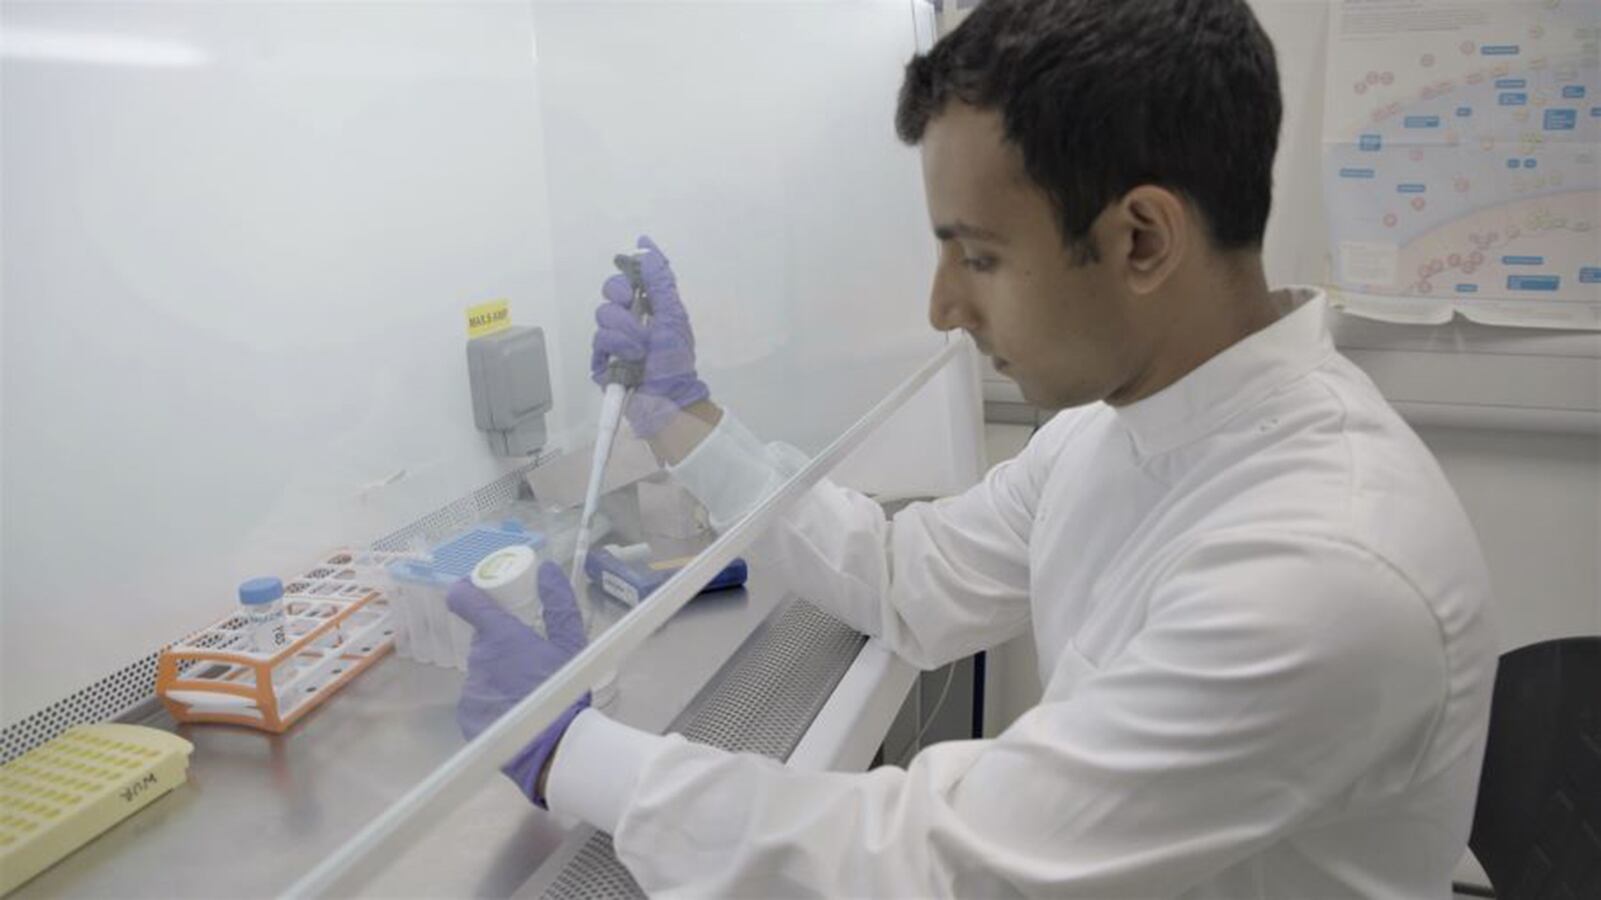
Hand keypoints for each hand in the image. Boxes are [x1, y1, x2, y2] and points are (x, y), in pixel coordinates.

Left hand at [448, 562, 589, 807]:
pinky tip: (514, 711)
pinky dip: (492, 701)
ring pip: (481, 671)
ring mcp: (470, 687)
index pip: (466, 600)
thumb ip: (559, 604)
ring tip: (526, 691)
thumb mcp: (572, 644)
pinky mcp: (466, 714)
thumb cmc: (566, 690)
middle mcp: (478, 657)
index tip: (473, 592)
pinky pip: (478, 699)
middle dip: (501, 645)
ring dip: (498, 675)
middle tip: (528, 659)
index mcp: (501, 635)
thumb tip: (547, 569)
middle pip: (483, 641)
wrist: (555, 746)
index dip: (466, 592)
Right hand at [591, 235, 710, 437]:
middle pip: (611, 289)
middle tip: (639, 318)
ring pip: (603, 314)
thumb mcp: (672, 316)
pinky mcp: (601, 357)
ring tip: (640, 350)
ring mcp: (614, 337)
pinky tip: (627, 361)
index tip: (636, 275)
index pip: (632, 274)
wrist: (665, 399)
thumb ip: (659, 281)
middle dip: (624, 301)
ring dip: (625, 333)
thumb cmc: (674, 360)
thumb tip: (646, 247)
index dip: (630, 268)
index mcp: (649, 304)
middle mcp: (629, 316)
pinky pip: (598, 340)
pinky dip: (615, 350)